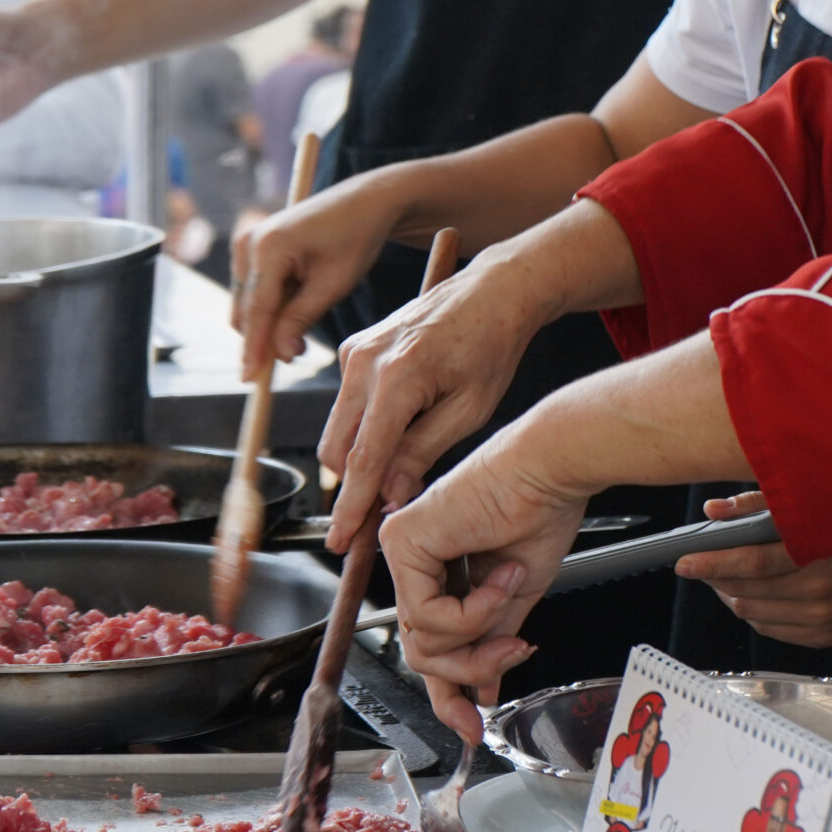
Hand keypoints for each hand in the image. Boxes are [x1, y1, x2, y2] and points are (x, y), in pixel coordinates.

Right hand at [232, 169, 412, 379]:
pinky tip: (302, 294)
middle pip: (246, 310)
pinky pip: (253, 290)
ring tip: (312, 308)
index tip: (249, 381)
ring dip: (271, 319)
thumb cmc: (356, 239)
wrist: (364, 202)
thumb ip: (302, 319)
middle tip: (299, 353)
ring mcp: (246, 242)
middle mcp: (248, 242)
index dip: (253, 348)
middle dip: (265, 335)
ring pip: (248, 303)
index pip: (257, 310)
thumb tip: (280, 356)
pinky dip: (273, 304)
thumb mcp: (334, 284)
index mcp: (269, 247)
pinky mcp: (250, 247)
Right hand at [317, 249, 555, 551]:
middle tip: (371, 523)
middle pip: (338, 448)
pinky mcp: (354, 349)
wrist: (493, 290)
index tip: (340, 540)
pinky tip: (396, 441)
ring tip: (393, 481)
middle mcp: (364, 361)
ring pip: (338, 429)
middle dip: (350, 487)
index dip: (351, 506)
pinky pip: (347, 406)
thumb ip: (424, 452)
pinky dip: (363, 430)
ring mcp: (354, 351)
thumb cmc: (492, 345)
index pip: (363, 459)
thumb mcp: (470, 410)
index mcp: (396, 376)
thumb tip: (390, 496)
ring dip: (357, 459)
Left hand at [381, 429, 582, 741]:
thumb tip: (484, 691)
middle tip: (513, 652)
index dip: (451, 692)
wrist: (553, 469)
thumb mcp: (514, 596)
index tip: (473, 723)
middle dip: (470, 668)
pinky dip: (474, 610)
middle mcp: (412, 559)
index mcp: (438, 569)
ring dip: (478, 634)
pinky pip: (429, 616)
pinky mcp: (402, 541)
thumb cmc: (542, 509)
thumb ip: (490, 641)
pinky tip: (501, 577)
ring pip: (423, 643)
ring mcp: (402, 549)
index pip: (430, 645)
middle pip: (422, 652)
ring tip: (511, 592)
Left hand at [674, 492, 831, 648]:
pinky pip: (770, 629)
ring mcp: (822, 619)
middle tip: (703, 564)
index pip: (751, 563)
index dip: (712, 563)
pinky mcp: (823, 637)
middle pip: (746, 592)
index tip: (684, 562)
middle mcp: (820, 592)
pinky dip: (755, 611)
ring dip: (733, 595)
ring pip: (753, 614)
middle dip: (717, 579)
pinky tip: (756, 592)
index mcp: (818, 553)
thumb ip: (757, 506)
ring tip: (728, 577)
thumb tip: (713, 513)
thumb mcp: (811, 503)